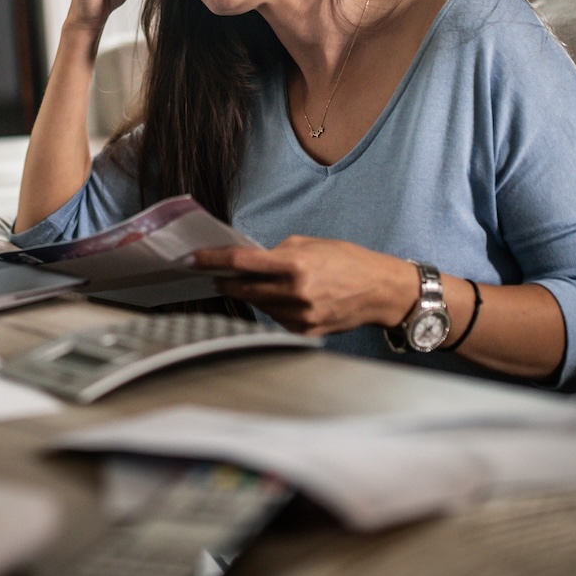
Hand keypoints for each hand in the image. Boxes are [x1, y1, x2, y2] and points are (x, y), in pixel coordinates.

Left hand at [191, 237, 416, 336]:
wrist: (381, 291)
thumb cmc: (349, 261)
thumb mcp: (312, 244)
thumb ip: (278, 252)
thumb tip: (250, 260)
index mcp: (296, 265)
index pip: (242, 263)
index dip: (213, 260)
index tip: (193, 259)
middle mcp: (296, 292)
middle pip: (244, 289)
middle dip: (226, 281)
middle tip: (214, 275)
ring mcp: (301, 316)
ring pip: (259, 306)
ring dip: (252, 295)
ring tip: (252, 284)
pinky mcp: (306, 331)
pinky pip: (276, 319)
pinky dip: (272, 308)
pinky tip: (279, 299)